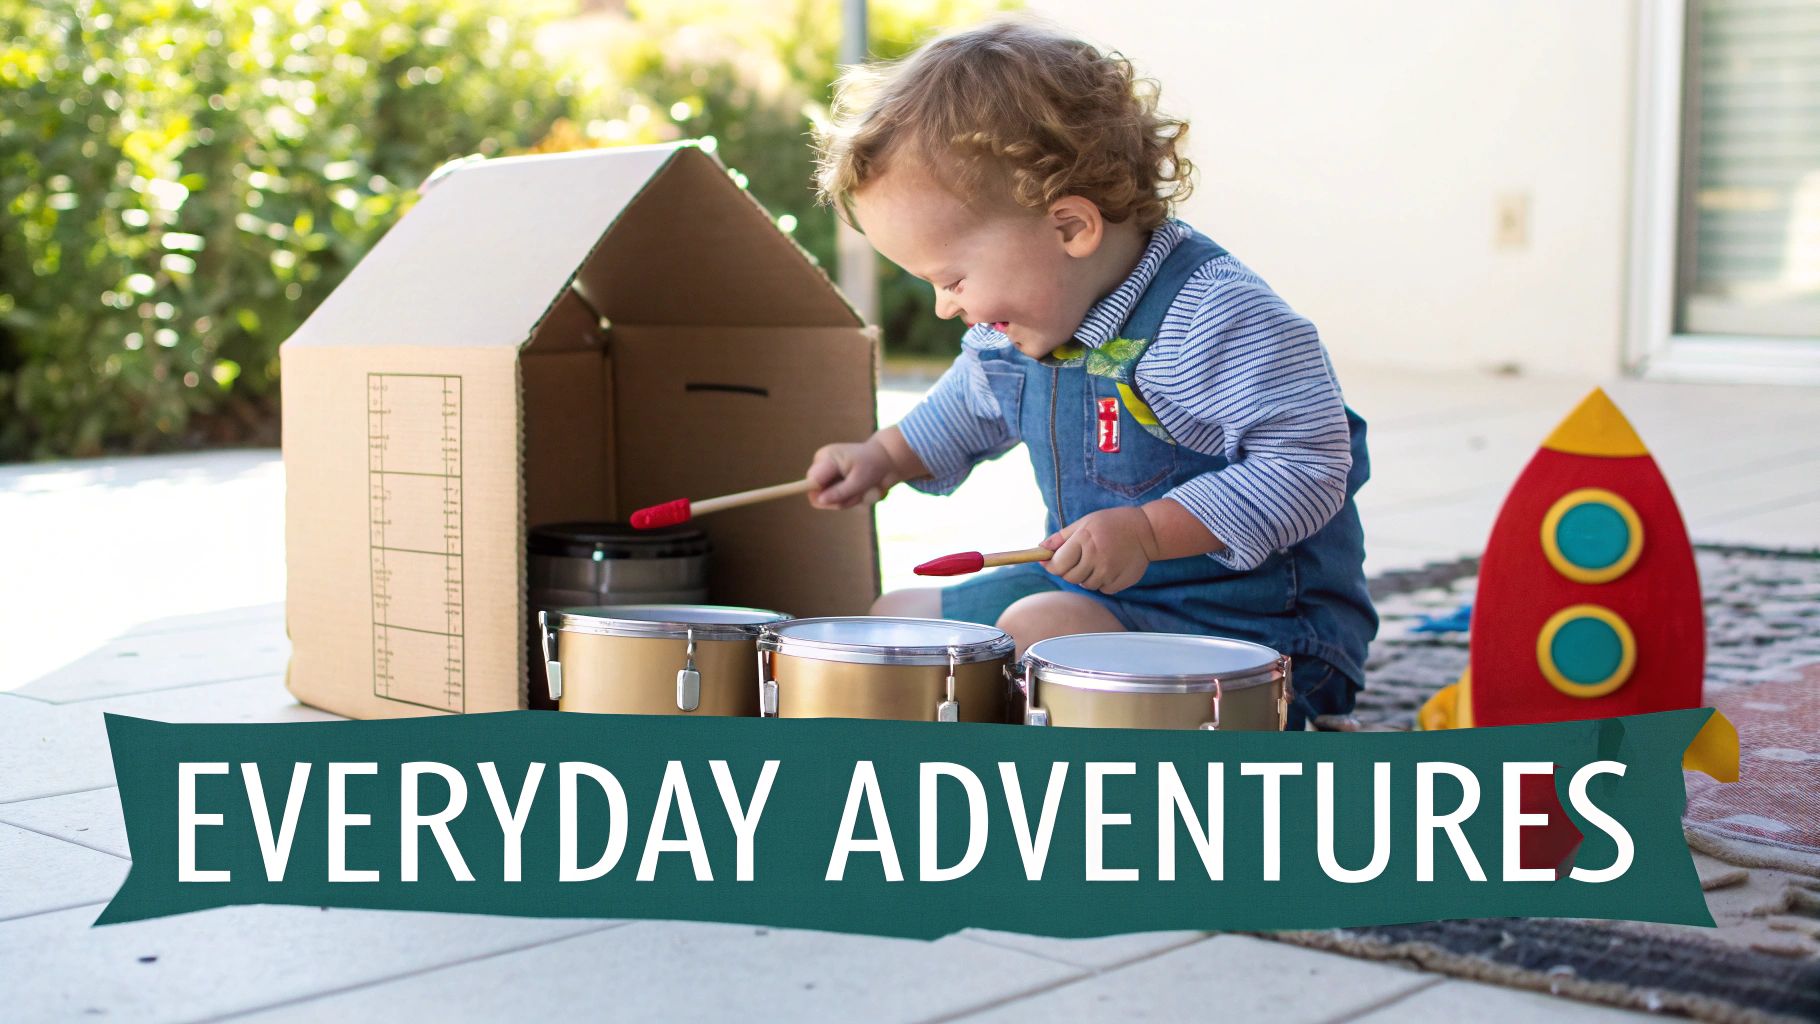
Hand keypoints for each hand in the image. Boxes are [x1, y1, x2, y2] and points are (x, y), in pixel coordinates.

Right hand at [807, 437, 894, 509]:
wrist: (885, 459)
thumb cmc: (874, 466)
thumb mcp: (859, 481)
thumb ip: (839, 492)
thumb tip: (819, 501)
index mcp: (826, 458)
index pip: (811, 482)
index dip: (820, 495)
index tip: (837, 502)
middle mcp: (822, 464)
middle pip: (816, 493)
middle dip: (837, 500)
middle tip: (857, 495)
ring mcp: (825, 472)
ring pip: (825, 498)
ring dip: (845, 500)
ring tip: (860, 491)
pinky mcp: (831, 480)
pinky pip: (832, 498)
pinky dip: (846, 499)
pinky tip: (857, 491)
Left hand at [1041, 506, 1161, 593]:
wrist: (1147, 531)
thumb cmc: (1112, 523)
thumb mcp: (1086, 522)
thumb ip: (1062, 537)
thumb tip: (1040, 548)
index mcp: (1085, 540)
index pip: (1058, 564)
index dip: (1051, 566)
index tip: (1050, 563)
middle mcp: (1096, 557)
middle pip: (1069, 577)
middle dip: (1069, 571)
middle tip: (1079, 559)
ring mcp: (1108, 571)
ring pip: (1085, 584)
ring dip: (1086, 576)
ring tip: (1097, 560)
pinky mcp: (1119, 581)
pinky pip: (1102, 589)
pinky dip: (1102, 581)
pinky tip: (1110, 567)